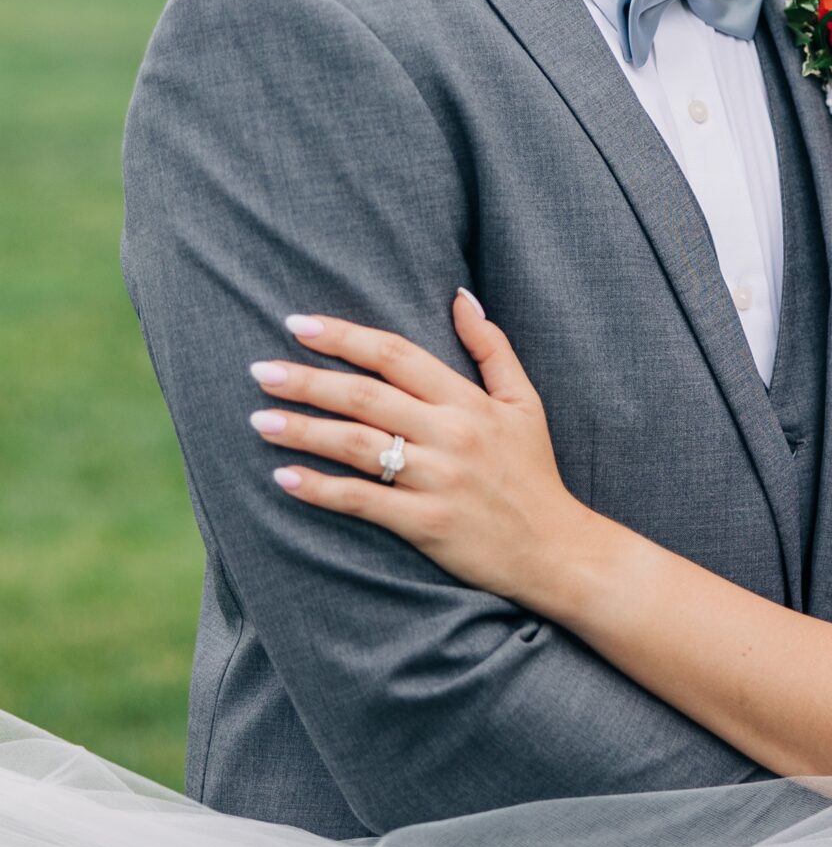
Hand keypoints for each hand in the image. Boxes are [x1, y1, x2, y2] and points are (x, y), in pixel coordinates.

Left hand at [248, 291, 586, 610]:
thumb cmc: (534, 473)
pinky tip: (285, 477)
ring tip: (259, 419)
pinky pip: (362, 502)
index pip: (395, 354)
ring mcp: (438, 479)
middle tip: (259, 369)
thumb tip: (460, 296)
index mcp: (468, 400)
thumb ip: (492, 348)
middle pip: (365, 395)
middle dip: (307, 379)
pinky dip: (320, 489)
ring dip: (303, 429)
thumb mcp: (524, 402)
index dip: (344, 336)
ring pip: (356, 445)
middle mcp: (451, 433)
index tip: (297, 324)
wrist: (557, 549)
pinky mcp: (427, 524)